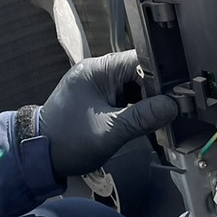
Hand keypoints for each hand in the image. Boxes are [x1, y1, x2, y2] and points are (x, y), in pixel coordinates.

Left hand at [39, 52, 178, 179]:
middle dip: (156, 92)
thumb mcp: (109, 131)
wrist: (39, 155)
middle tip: (171, 110)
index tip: (177, 94)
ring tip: (157, 119)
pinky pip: (126, 97)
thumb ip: (142, 117)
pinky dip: (136, 108)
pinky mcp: (99, 97)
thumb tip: (172, 106)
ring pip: (135, 86)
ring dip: (147, 102)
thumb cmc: (66, 141)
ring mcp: (98, 84)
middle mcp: (98, 71)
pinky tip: (144, 121)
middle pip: (141, 73)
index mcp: (98, 70)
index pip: (140, 61)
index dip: (162, 77)